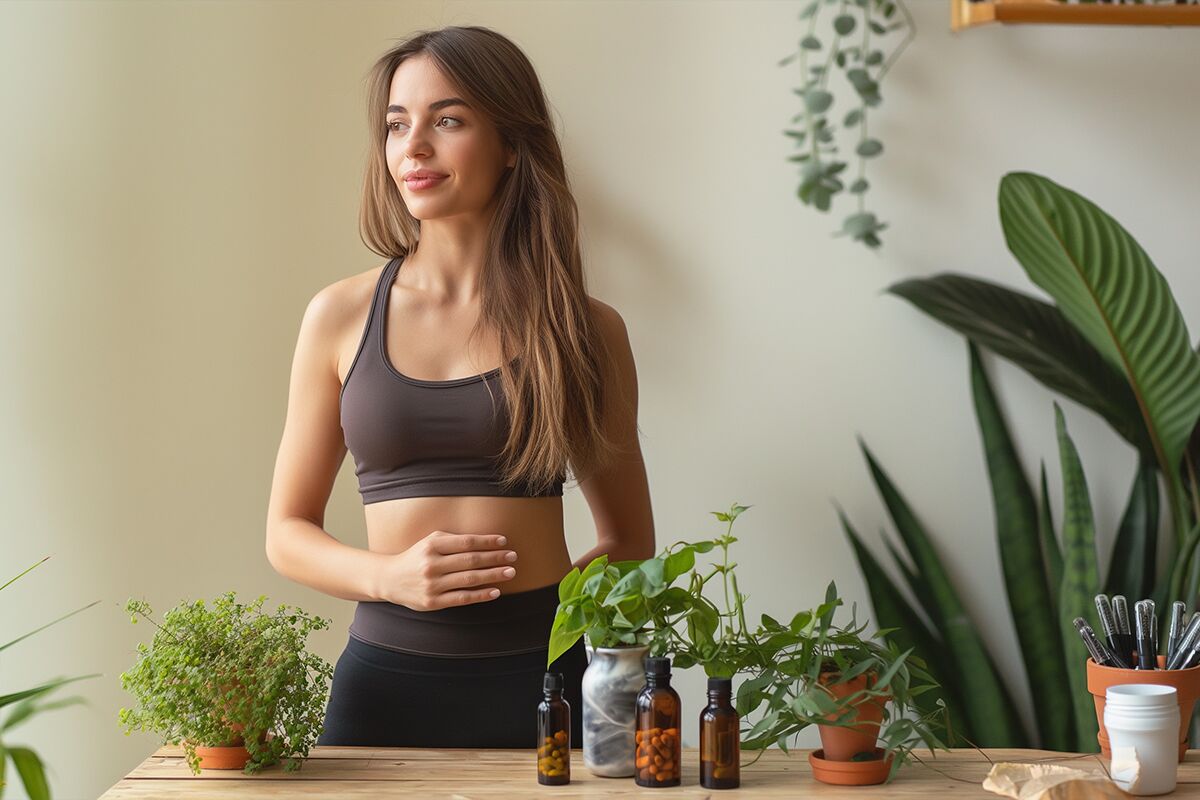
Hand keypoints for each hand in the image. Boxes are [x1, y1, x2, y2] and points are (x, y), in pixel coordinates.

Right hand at [375, 530, 518, 609]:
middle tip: (513, 556)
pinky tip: (495, 591)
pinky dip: (480, 595)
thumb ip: (453, 540)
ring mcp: (432, 584)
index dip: (487, 541)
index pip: (466, 542)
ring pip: (469, 579)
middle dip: (495, 558)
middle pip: (470, 560)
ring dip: (493, 575)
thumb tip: (486, 541)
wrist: (389, 579)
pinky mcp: (432, 602)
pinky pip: (462, 598)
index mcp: (432, 545)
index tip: (504, 541)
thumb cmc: (416, 557)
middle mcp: (431, 564)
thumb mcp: (429, 541)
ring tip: (510, 572)